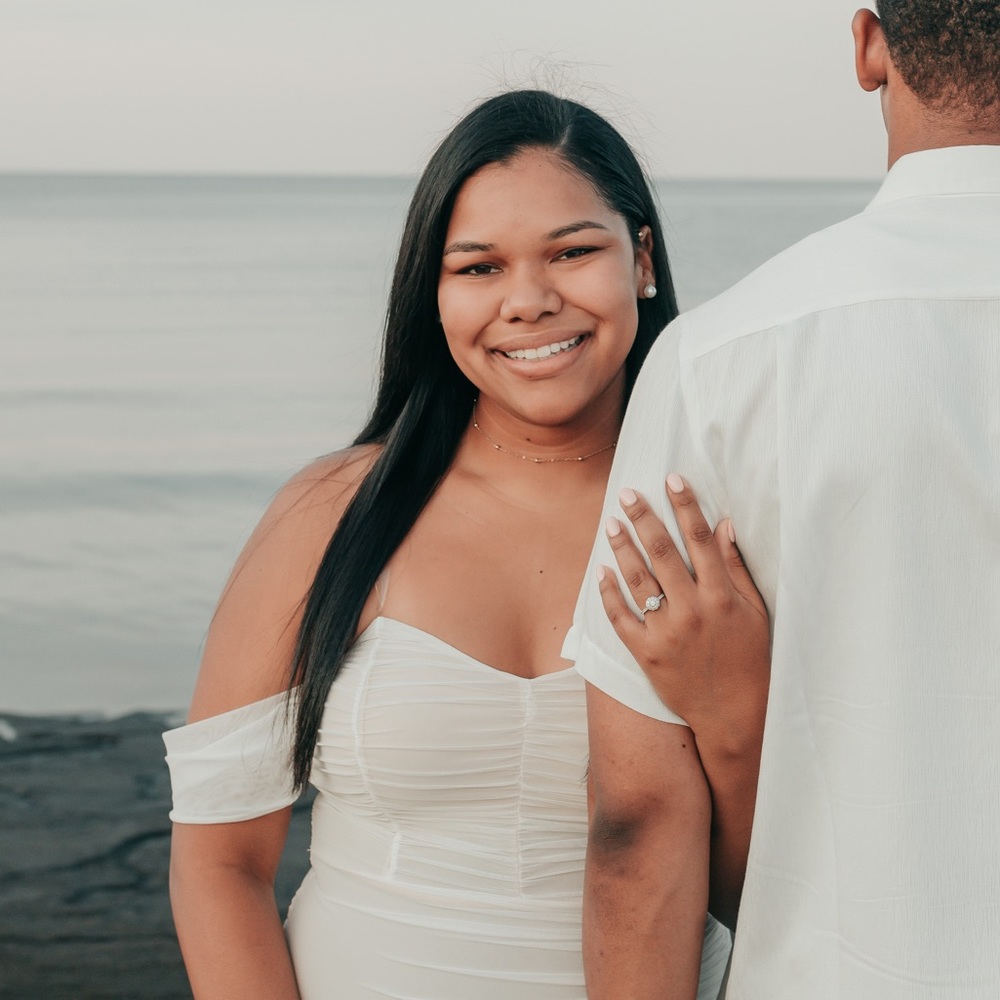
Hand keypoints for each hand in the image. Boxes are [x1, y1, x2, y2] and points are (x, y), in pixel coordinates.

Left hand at [598, 474, 769, 758]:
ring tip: (612, 523)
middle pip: (663, 553)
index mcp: (721, 597)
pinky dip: (609, 594)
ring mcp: (667, 633)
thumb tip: (724, 524)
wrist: (734, 713)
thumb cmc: (750, 657)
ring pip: (639, 581)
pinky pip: (622, 618)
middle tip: (627, 493)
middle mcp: (693, 611)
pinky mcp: (647, 655)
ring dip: (623, 548)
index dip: (686, 506)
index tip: (672, 478)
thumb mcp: (754, 611)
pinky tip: (601, 571)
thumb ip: (735, 568)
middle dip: (645, 518)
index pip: (701, 540)